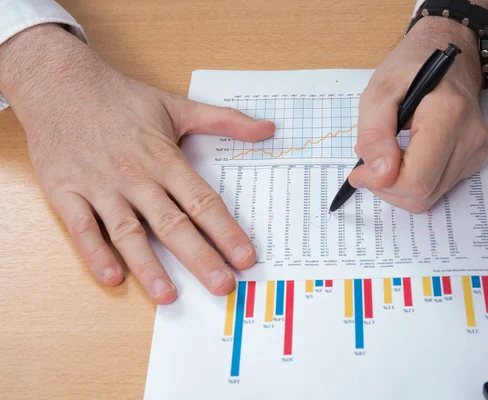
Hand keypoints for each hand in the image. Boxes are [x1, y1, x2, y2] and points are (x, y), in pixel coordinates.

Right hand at [0, 24, 274, 303]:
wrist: (60, 85)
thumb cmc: (121, 98)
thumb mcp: (178, 105)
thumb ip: (225, 120)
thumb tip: (268, 129)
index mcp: (165, 159)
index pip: (203, 202)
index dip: (226, 231)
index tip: (246, 257)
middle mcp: (136, 178)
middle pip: (173, 224)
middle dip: (200, 257)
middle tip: (222, 286)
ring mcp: (100, 187)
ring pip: (128, 232)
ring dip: (149, 266)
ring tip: (169, 296)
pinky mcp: (67, 193)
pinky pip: (81, 229)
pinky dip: (95, 254)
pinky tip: (112, 278)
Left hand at [349, 18, 487, 213]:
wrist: (448, 54)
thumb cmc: (411, 67)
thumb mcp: (378, 92)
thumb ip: (374, 134)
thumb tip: (378, 174)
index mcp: (448, 115)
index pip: (417, 179)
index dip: (382, 184)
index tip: (359, 172)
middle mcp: (469, 138)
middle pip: (423, 194)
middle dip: (387, 187)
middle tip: (369, 163)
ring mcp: (475, 151)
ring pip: (429, 197)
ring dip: (398, 187)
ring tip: (387, 155)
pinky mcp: (473, 160)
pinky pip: (437, 188)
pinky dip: (413, 181)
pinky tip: (404, 157)